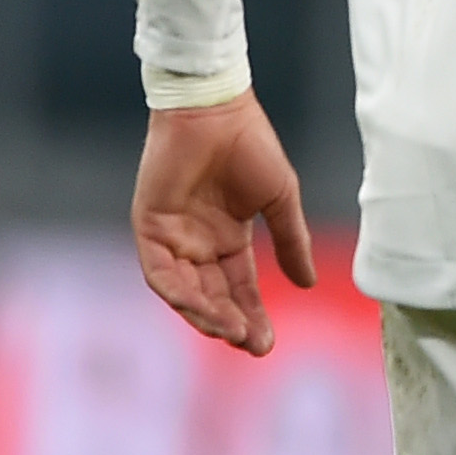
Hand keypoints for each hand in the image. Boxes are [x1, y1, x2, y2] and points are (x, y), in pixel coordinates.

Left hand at [133, 95, 315, 355]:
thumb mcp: (280, 200)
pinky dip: (178, 292)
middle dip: (231, 323)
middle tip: (252, 345)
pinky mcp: (149, 226)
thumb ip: (291, 242)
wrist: (216, 110)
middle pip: (212, 297)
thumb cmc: (250, 146)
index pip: (239, 288)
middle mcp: (197, 243)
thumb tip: (305, 284)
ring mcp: (172, 236)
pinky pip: (160, 271)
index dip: (253, 315)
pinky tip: (201, 307)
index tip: (268, 342)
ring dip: (206, 314)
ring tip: (231, 330)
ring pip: (185, 291)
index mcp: (227, 238)